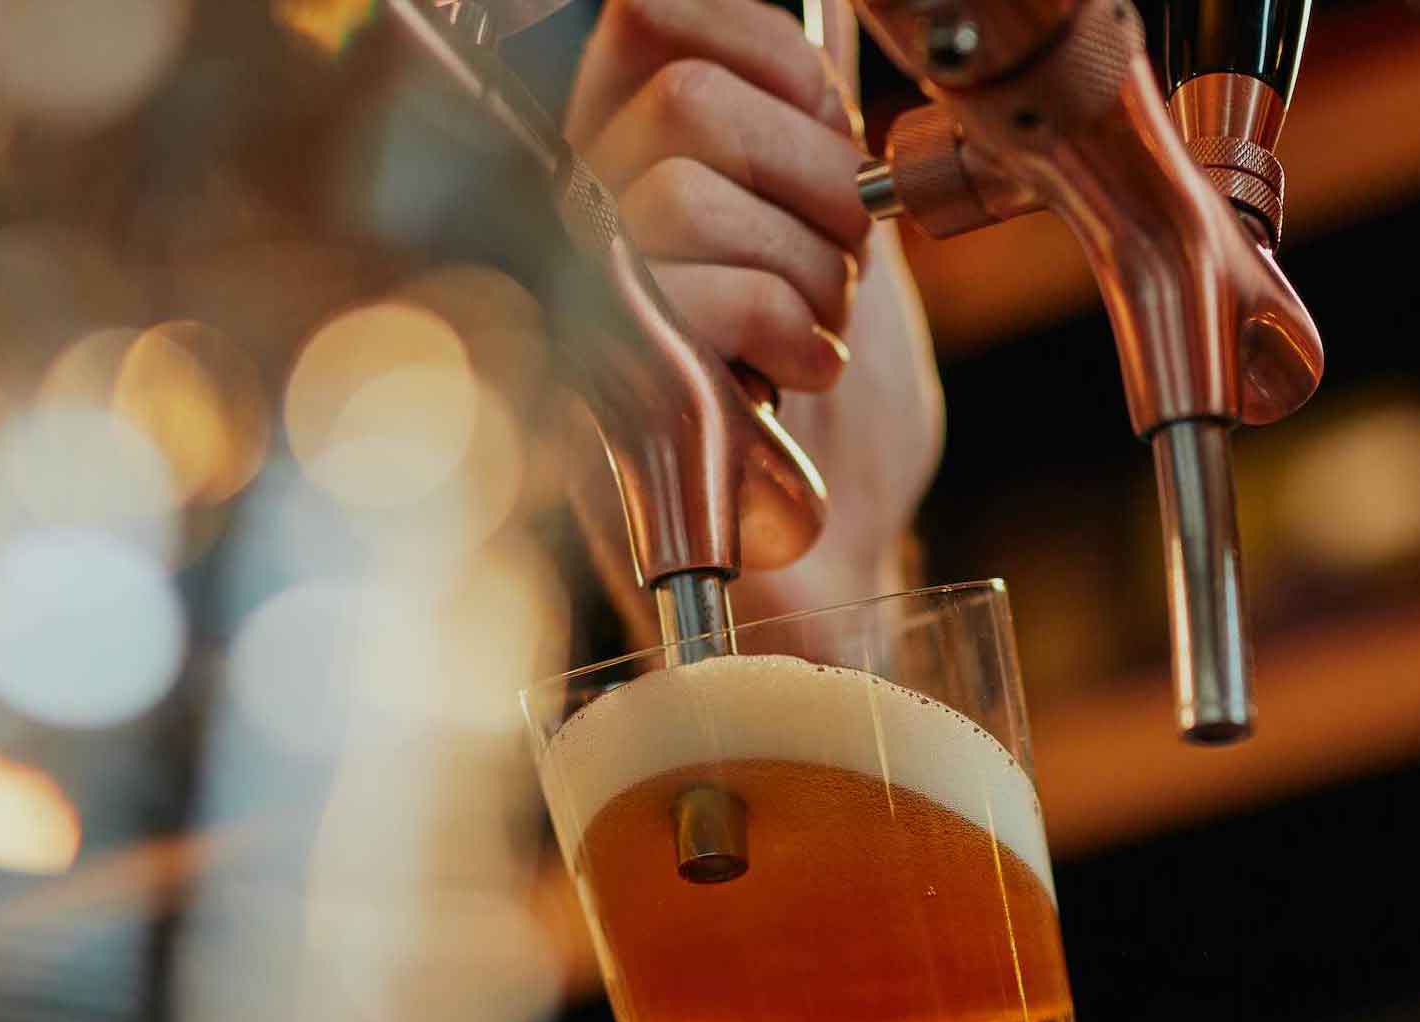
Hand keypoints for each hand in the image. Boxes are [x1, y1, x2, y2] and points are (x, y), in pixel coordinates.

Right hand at [565, 0, 944, 615]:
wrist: (826, 568)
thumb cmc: (830, 416)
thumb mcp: (833, 241)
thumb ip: (812, 138)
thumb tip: (821, 53)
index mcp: (624, 150)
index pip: (649, 13)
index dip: (759, 43)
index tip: (831, 114)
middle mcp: (575, 211)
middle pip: (683, 100)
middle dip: (809, 170)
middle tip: (843, 250)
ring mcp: (577, 301)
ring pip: (684, 193)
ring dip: (801, 263)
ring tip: (817, 326)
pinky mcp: (599, 391)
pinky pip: (695, 297)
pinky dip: (785, 328)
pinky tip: (798, 371)